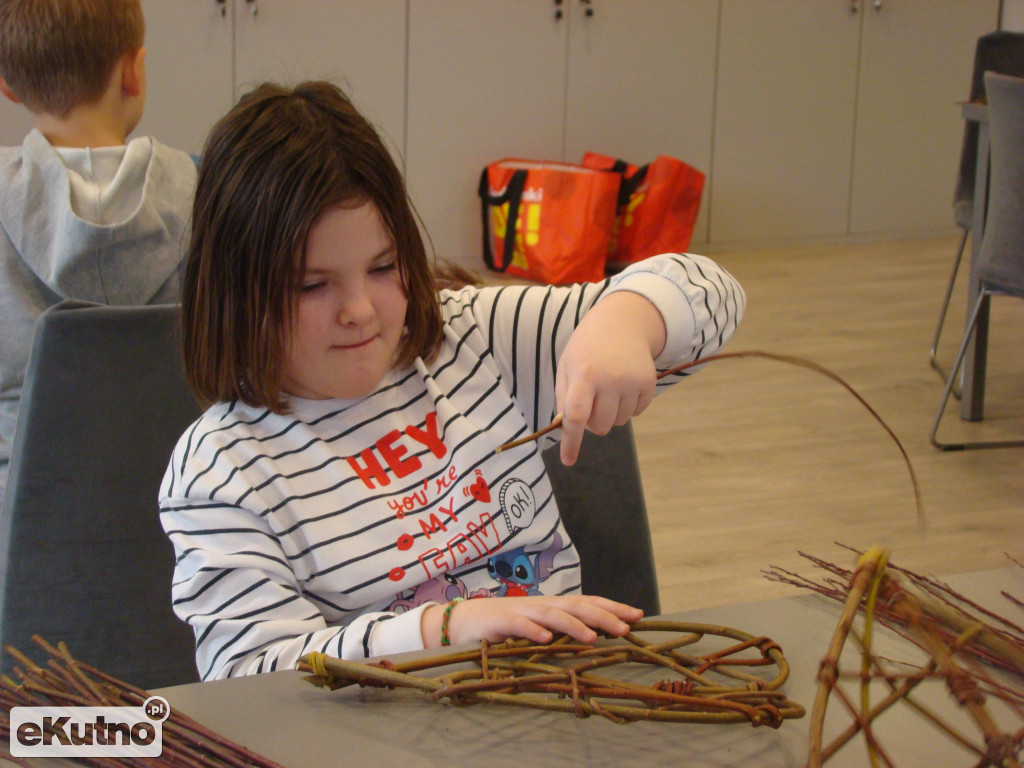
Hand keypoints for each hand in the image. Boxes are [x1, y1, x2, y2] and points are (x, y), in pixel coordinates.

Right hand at [420, 594, 642, 648]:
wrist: (461, 622)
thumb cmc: (504, 628)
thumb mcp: (537, 629)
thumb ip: (561, 633)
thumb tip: (597, 640)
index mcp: (553, 607)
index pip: (588, 603)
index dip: (612, 607)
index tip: (639, 615)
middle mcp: (541, 606)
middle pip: (576, 606)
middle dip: (603, 615)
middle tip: (626, 627)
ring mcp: (520, 613)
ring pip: (552, 615)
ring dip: (573, 625)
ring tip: (593, 637)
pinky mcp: (499, 623)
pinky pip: (518, 626)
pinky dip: (532, 632)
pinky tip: (545, 640)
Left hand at [555, 291, 665, 464]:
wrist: (622, 322)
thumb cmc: (587, 348)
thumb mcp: (567, 365)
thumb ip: (564, 397)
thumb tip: (566, 429)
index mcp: (583, 374)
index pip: (575, 416)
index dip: (571, 442)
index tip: (568, 461)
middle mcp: (609, 379)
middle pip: (599, 426)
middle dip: (592, 422)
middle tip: (590, 400)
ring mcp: (632, 381)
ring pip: (618, 423)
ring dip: (610, 413)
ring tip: (607, 388)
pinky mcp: (649, 383)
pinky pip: (635, 413)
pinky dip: (626, 406)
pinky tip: (622, 384)